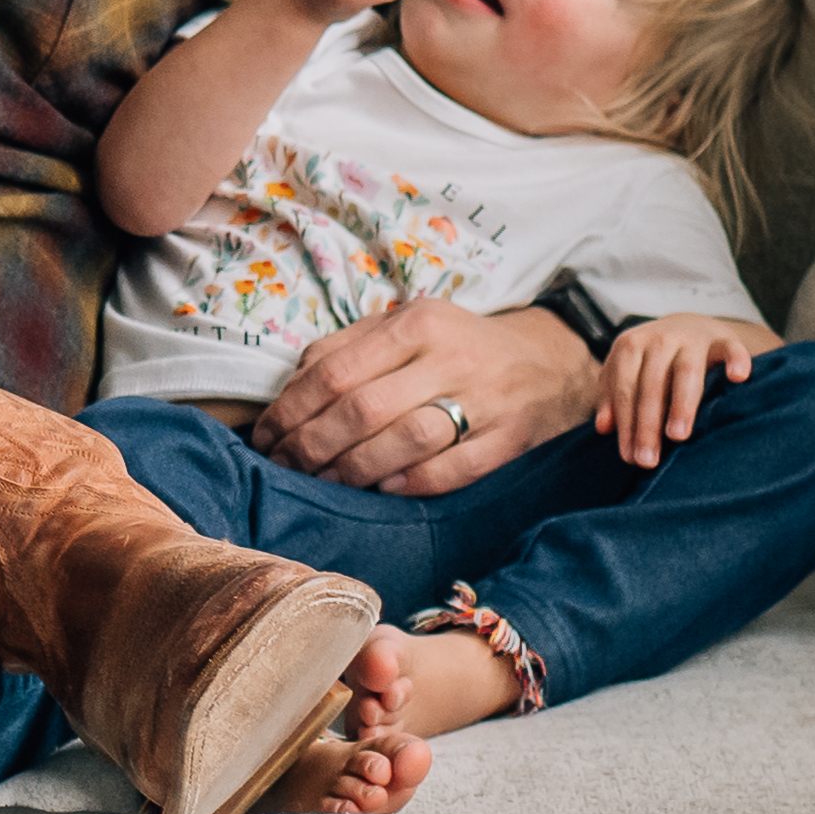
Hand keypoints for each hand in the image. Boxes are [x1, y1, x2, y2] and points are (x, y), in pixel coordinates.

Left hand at [256, 297, 600, 496]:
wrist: (548, 362)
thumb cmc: (455, 349)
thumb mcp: (404, 328)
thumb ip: (346, 348)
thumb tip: (289, 388)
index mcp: (417, 323)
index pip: (334, 371)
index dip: (290, 411)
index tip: (266, 438)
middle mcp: (452, 357)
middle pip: (362, 409)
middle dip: (312, 446)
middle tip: (287, 468)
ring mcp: (486, 399)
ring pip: (405, 440)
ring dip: (354, 470)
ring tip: (325, 483)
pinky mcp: (511, 438)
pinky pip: (453, 469)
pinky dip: (410, 483)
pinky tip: (382, 490)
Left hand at [594, 310, 779, 462]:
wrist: (689, 326)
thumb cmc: (652, 360)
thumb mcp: (626, 370)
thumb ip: (612, 395)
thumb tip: (603, 428)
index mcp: (631, 345)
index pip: (625, 387)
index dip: (626, 422)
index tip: (629, 457)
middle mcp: (660, 339)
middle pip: (652, 384)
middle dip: (648, 424)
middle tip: (648, 460)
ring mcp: (693, 338)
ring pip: (687, 372)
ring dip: (682, 405)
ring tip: (677, 436)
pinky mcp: (723, 339)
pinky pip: (731, 348)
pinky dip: (736, 360)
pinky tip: (738, 378)